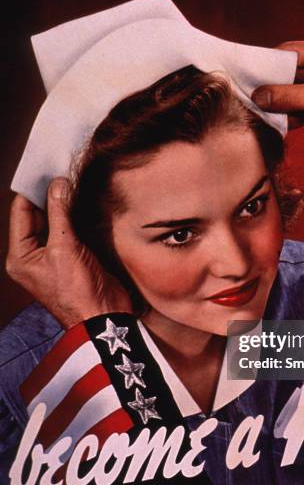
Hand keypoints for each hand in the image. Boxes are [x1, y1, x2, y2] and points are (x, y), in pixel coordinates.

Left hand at [6, 178, 131, 328]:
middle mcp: (34, 255)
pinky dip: (76, 216)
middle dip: (49, 195)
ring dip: (64, 205)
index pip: (21, 213)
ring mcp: (55, 256)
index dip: (32, 190)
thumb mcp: (64, 248)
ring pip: (56, 221)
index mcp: (20, 255)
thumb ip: (60, 213)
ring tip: (74, 182)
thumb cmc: (77, 290)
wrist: (103, 316)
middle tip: (63, 171)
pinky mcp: (75, 257)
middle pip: (38, 215)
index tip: (46, 168)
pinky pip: (71, 230)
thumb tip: (58, 184)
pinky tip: (85, 202)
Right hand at [252, 39, 303, 151]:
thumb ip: (286, 96)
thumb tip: (258, 95)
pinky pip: (303, 108)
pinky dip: (291, 115)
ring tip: (262, 112)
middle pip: (290, 73)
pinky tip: (278, 123)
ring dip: (281, 104)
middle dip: (273, 88)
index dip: (269, 64)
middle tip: (252, 97)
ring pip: (295, 93)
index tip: (249, 76)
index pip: (290, 52)